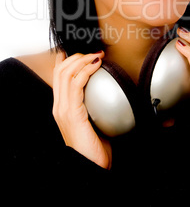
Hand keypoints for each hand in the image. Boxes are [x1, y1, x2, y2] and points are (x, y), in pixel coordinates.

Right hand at [52, 51, 111, 168]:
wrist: (92, 166)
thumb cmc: (95, 146)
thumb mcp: (92, 121)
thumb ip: (92, 106)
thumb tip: (104, 91)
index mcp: (61, 107)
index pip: (58, 76)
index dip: (67, 59)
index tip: (81, 51)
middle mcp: (58, 106)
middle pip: (60, 70)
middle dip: (76, 56)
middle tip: (93, 51)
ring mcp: (63, 109)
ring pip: (66, 73)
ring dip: (82, 59)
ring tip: (96, 54)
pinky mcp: (71, 112)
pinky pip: (77, 83)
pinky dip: (86, 70)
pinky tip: (96, 64)